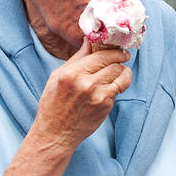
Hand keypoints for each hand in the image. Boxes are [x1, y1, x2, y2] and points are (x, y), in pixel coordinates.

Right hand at [32, 38, 131, 152]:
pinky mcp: (105, 108)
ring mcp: (98, 97)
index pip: (101, 54)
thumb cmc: (53, 104)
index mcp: (72, 74)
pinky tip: (111, 85)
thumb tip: (90, 41)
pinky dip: (117, 85)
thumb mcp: (57, 77)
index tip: (118, 49)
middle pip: (115, 63)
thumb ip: (77, 58)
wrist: (55, 134)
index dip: (113, 50)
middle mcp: (86, 85)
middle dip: (120, 58)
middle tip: (122, 57)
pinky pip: (118, 90)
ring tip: (121, 70)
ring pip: (121, 76)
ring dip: (123, 71)